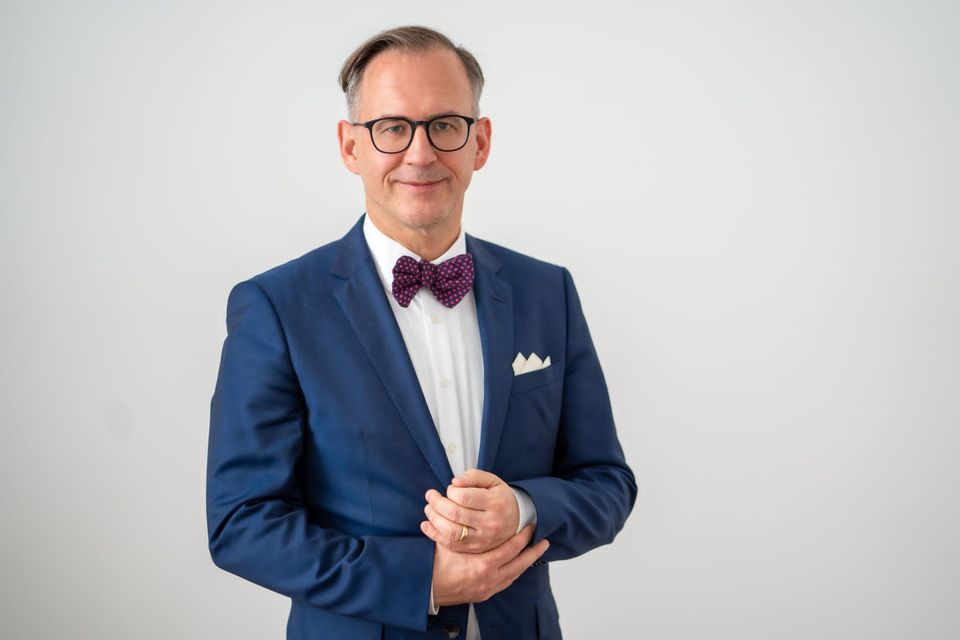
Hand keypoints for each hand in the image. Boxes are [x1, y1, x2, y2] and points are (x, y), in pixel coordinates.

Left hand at [421, 469, 519, 552]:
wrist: (516, 521)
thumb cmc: (500, 497)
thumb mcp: (492, 481)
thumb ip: (474, 476)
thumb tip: (454, 482)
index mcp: (495, 503)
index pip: (464, 497)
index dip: (451, 491)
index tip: (451, 488)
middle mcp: (490, 523)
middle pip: (455, 514)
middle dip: (437, 503)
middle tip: (430, 495)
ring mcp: (483, 539)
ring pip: (451, 531)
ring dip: (434, 519)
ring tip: (428, 509)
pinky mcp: (475, 549)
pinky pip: (451, 545)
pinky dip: (435, 535)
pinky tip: (426, 525)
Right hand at [431, 525, 548, 606]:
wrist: (426, 589)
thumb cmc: (435, 566)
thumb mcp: (448, 542)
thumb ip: (459, 525)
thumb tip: (459, 504)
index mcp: (483, 565)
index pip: (511, 549)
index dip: (522, 537)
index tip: (530, 528)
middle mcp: (490, 579)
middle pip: (520, 565)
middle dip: (533, 553)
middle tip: (544, 543)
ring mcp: (489, 589)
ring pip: (515, 575)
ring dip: (525, 563)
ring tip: (534, 553)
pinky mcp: (484, 594)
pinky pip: (505, 582)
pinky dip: (513, 573)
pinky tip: (516, 566)